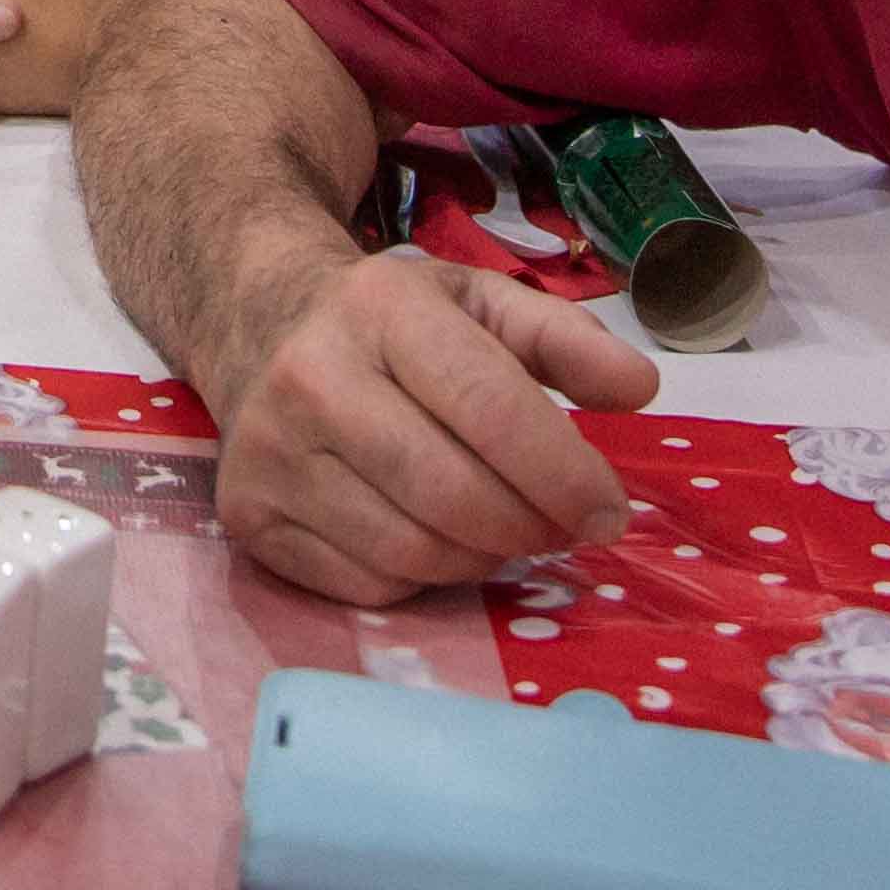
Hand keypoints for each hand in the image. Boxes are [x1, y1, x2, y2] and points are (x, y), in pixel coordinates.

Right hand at [197, 242, 656, 607]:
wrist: (257, 322)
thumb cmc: (390, 323)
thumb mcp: (478, 303)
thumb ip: (565, 340)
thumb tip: (641, 389)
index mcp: (379, 309)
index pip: (489, 406)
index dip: (564, 474)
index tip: (609, 512)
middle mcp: (310, 377)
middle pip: (453, 495)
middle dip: (530, 528)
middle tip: (560, 529)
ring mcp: (268, 453)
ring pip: (413, 552)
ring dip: (479, 558)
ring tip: (497, 528)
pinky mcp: (247, 516)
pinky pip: (366, 586)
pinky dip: (420, 579)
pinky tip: (430, 537)